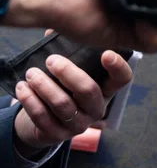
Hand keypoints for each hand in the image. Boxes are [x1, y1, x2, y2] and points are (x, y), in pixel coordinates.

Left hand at [13, 50, 131, 156]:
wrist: (44, 124)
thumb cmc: (61, 90)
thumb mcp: (70, 73)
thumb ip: (67, 51)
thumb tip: (52, 31)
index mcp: (106, 90)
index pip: (122, 79)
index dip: (118, 67)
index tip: (105, 53)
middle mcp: (97, 108)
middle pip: (88, 90)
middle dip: (67, 72)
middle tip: (51, 61)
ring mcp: (79, 125)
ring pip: (63, 104)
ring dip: (44, 86)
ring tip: (31, 74)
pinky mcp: (58, 135)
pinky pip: (43, 117)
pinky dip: (30, 101)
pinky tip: (22, 88)